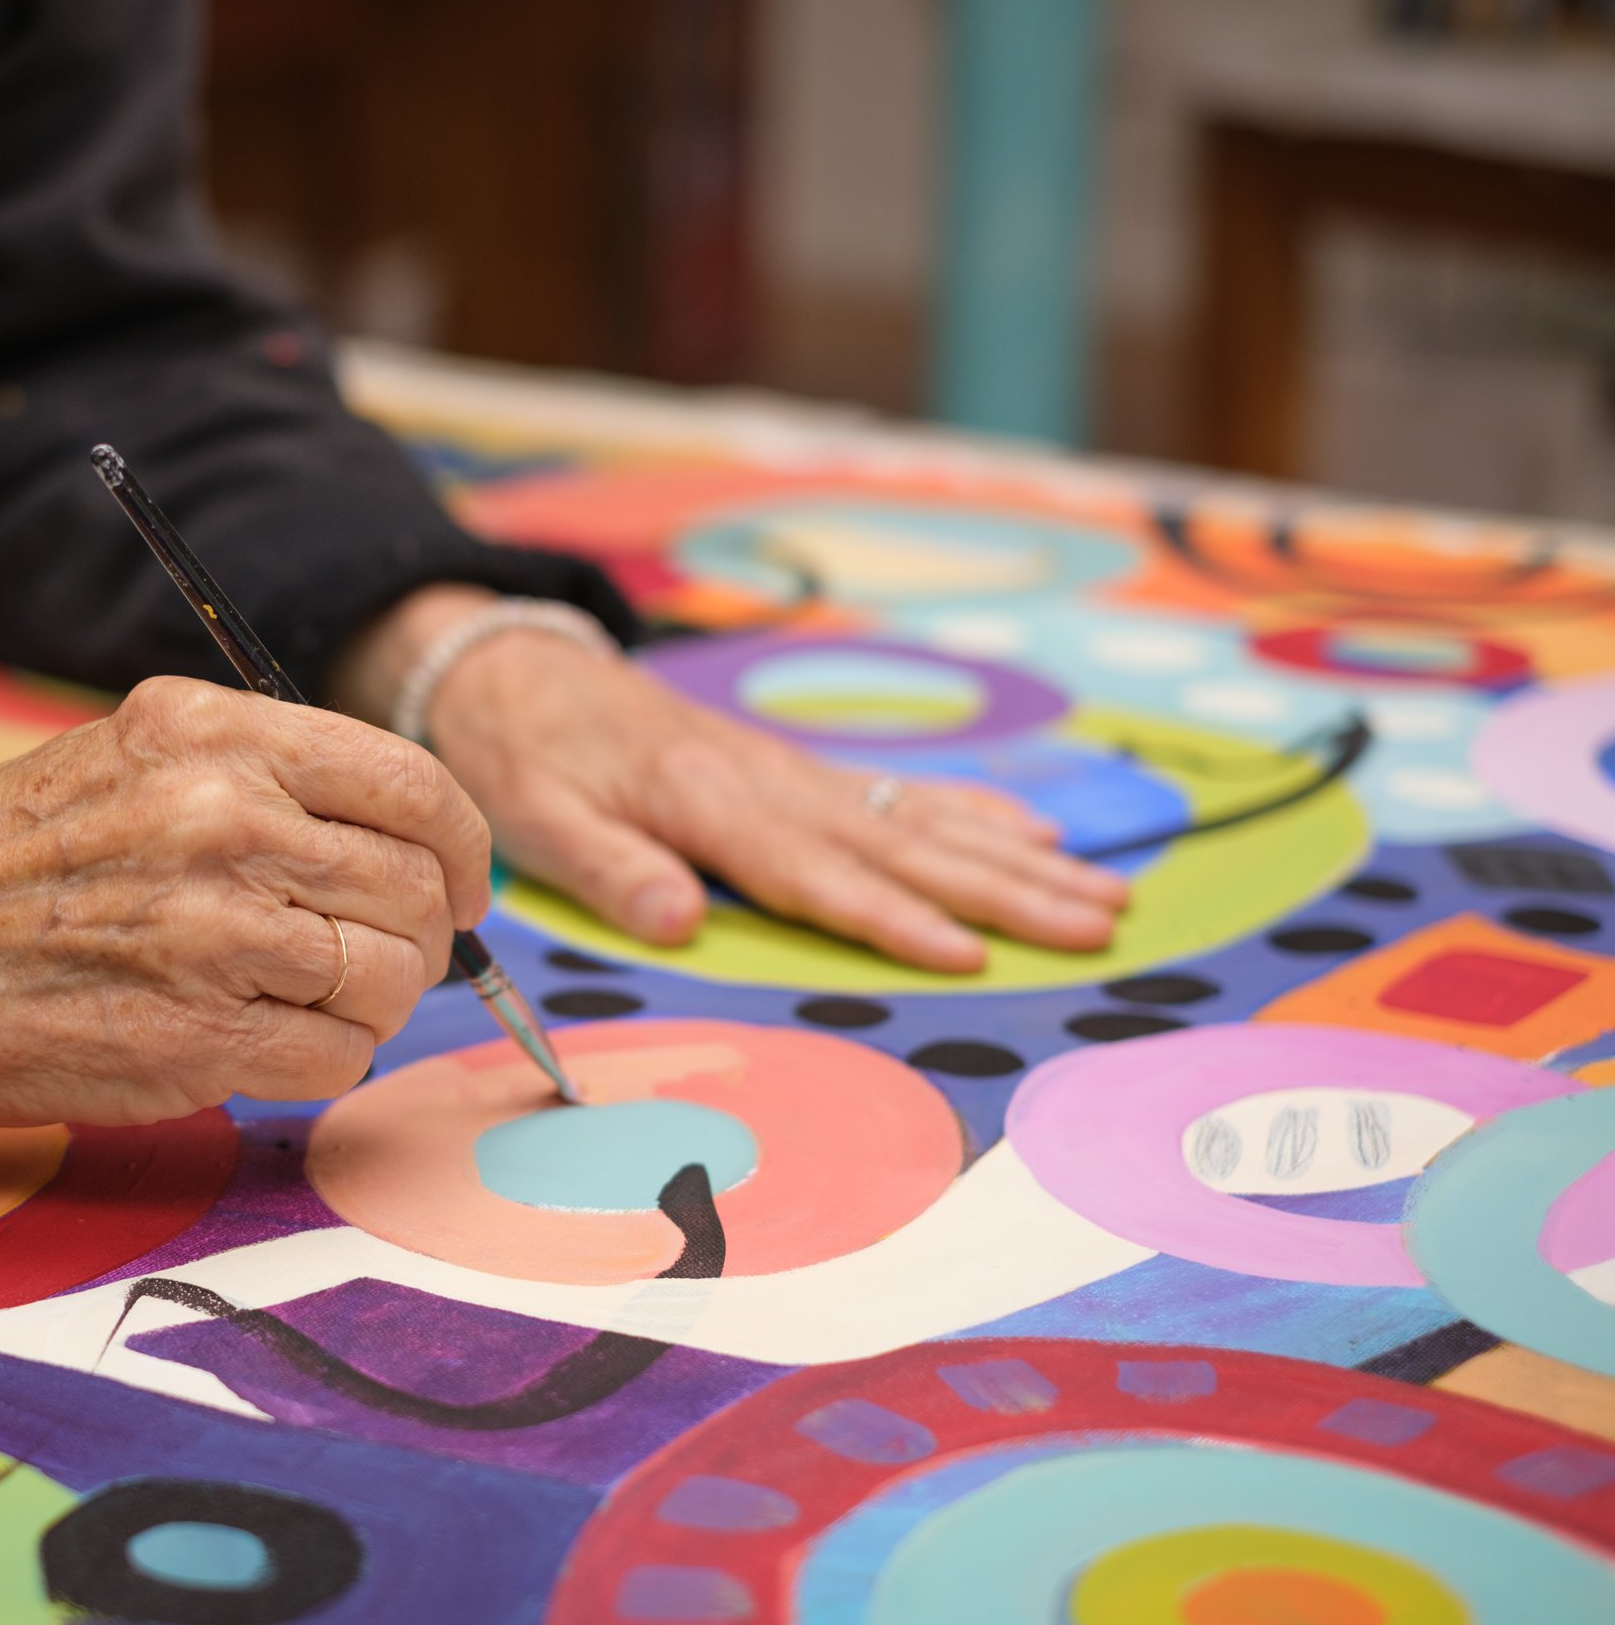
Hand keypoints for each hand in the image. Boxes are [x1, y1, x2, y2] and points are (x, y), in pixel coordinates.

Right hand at [0, 677, 488, 1123]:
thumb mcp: (126, 759)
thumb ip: (260, 782)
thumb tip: (398, 841)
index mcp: (211, 735)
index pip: (414, 784)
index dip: (459, 846)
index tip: (456, 883)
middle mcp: (222, 819)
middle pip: (417, 889)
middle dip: (420, 936)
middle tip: (372, 957)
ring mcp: (211, 934)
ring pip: (389, 979)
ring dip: (366, 1004)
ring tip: (295, 1002)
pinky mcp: (193, 1042)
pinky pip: (334, 1059)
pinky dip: (317, 1062)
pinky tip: (255, 1044)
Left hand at [331, 588, 1128, 971]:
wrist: (518, 670)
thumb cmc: (526, 753)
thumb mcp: (538, 817)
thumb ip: (611, 870)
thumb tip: (681, 923)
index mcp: (712, 805)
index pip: (817, 873)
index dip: (893, 917)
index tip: (968, 954)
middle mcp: (774, 785)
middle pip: (906, 845)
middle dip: (1006, 888)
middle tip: (1099, 921)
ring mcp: (796, 775)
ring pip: (925, 819)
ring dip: (1018, 857)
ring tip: (1106, 889)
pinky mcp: (798, 773)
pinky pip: (905, 792)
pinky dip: (978, 811)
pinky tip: (1039, 830)